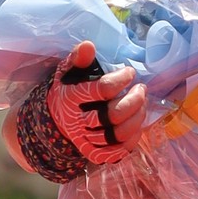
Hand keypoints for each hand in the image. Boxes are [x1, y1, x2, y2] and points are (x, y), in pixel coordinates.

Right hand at [47, 41, 147, 161]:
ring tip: (143, 104)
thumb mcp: (68, 72)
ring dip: (137, 118)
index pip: (102, 90)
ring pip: (117, 134)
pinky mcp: (93, 153)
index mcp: (70, 98)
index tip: (130, 73)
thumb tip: (88, 45)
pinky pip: (116, 152)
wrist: (54, 120)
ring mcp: (85, 140)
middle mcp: (77, 121)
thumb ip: (78, 59)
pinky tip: (137, 125)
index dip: (121, 79)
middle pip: (113, 115)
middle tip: (142, 89)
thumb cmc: (68, 91)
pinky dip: (131, 139)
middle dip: (134, 100)